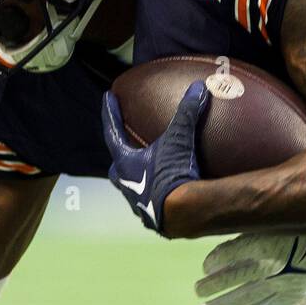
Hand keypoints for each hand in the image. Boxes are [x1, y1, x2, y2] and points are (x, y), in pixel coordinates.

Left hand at [102, 81, 209, 235]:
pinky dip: (156, 193)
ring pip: (132, 187)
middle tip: (125, 145)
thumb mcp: (179, 140)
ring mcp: (138, 204)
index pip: (112, 132)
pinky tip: (169, 192)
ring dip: (138, 177)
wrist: (182, 214)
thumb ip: (187, 112)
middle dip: (120, 155)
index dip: (110, 113)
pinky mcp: (154, 218)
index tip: (107, 97)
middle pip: (116, 166)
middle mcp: (125, 184)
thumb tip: (198, 87)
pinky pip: (151, 201)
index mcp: (125, 163)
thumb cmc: (172, 174)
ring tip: (149, 170)